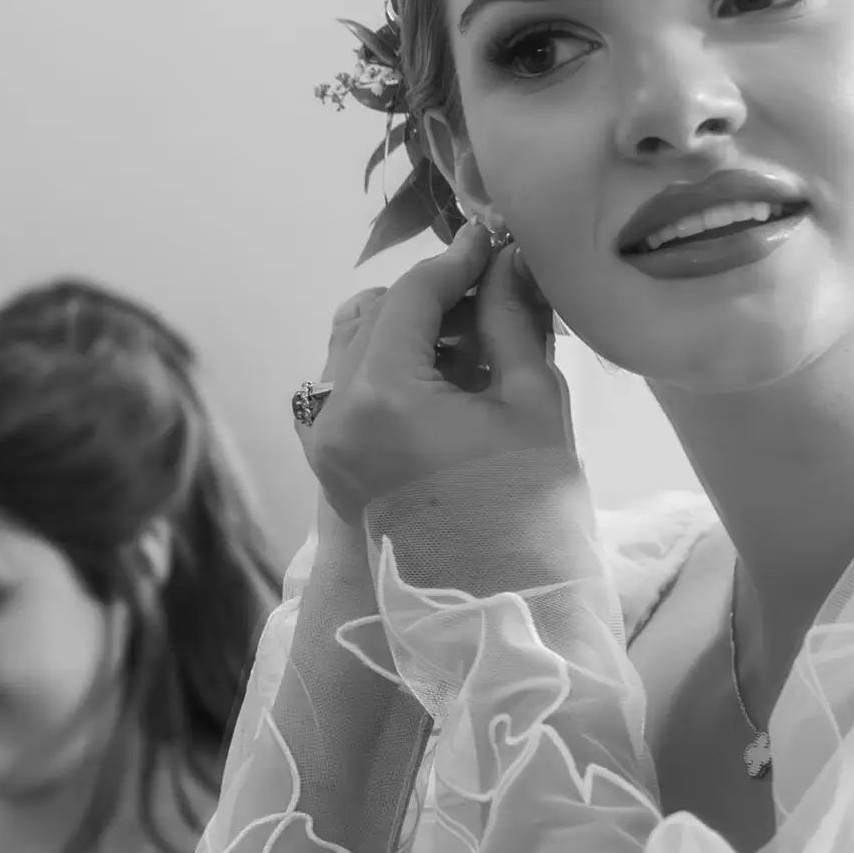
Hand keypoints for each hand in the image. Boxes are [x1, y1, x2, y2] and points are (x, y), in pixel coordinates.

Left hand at [297, 222, 572, 521]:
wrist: (493, 608)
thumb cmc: (526, 507)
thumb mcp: (531, 403)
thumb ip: (511, 321)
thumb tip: (505, 263)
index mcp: (382, 395)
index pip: (412, 297)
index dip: (457, 263)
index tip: (493, 244)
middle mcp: (335, 412)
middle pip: (374, 315)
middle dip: (430, 297)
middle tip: (490, 294)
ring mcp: (323, 440)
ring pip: (350, 348)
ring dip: (403, 331)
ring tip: (468, 343)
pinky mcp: (327, 463)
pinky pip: (342, 389)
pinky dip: (382, 369)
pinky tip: (439, 381)